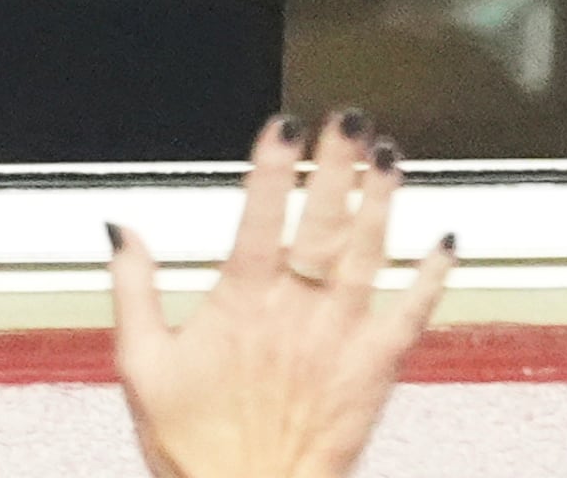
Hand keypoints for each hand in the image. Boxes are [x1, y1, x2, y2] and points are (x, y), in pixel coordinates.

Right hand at [108, 111, 454, 477]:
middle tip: (351, 120)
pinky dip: (432, 276)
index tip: (285, 124)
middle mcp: (297, 312)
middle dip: (339, 164)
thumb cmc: (196, 446)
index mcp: (241, 303)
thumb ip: (132, 289)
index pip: (261, 215)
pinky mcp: (375, 368)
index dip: (274, 165)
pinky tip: (445, 242)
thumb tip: (121, 231)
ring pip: (370, 253)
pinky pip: (413, 313)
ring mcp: (341, 337)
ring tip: (391, 156)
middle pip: (325, 220)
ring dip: (383, 200)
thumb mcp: (140, 364)